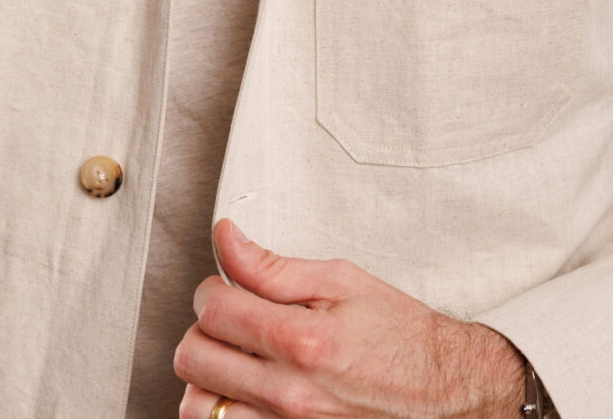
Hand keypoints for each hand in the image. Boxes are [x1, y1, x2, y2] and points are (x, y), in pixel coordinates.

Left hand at [174, 219, 525, 418]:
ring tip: (232, 359)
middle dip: (204, 330)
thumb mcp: (340, 281)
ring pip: (199, 408)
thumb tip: (225, 238)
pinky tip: (243, 390)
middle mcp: (291, 394)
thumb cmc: (398, 336)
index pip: (213, 310)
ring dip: (206, 377)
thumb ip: (271, 266)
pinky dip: (224, 410)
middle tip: (230, 321)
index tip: (224, 288)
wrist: (445, 393)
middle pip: (194, 358)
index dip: (210, 289)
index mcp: (303, 341)